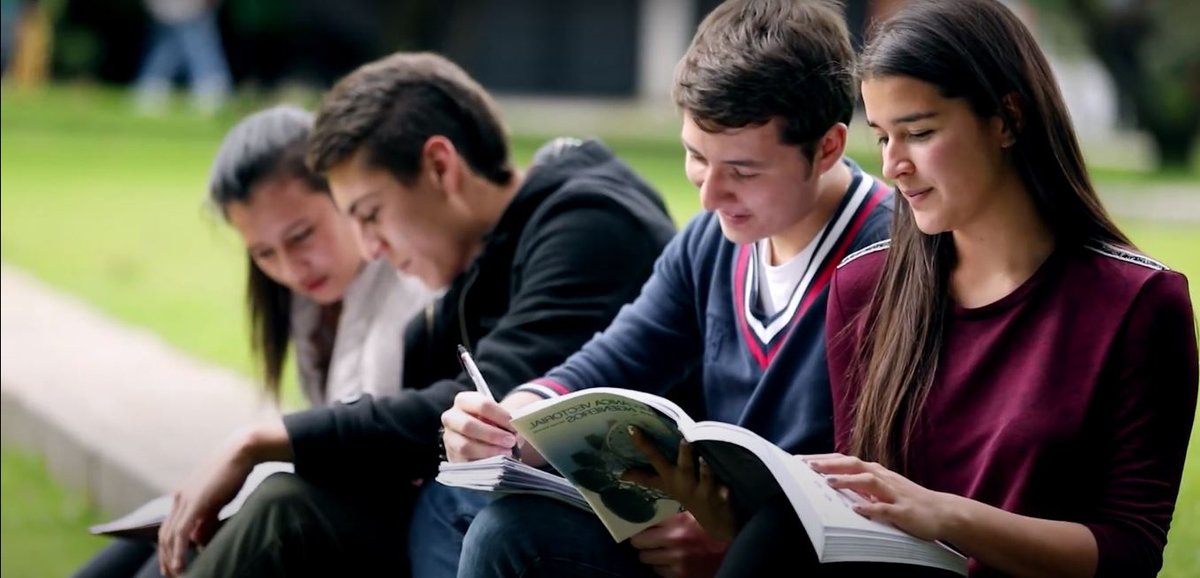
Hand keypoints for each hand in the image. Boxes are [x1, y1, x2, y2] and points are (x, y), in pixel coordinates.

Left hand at [157, 438, 254, 575]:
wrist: (241, 451)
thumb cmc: (234, 474)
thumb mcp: (218, 501)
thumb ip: (207, 520)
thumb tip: (198, 540)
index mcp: (183, 497)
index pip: (170, 528)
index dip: (169, 548)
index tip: (173, 565)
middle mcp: (179, 498)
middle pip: (164, 535)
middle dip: (165, 558)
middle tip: (171, 575)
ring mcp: (184, 499)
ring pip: (170, 536)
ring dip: (170, 558)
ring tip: (176, 574)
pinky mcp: (194, 501)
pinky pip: (181, 532)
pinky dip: (178, 550)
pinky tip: (180, 564)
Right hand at [441, 391, 544, 464]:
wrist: (484, 436)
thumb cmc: (495, 422)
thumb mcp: (500, 416)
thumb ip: (508, 419)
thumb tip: (521, 424)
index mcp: (464, 401)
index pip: (482, 404)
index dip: (499, 415)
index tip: (513, 423)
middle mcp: (451, 418)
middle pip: (468, 425)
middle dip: (492, 434)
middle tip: (511, 441)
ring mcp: (449, 439)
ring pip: (465, 446)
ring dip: (488, 451)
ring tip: (506, 453)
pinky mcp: (452, 457)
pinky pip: (466, 462)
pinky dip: (483, 463)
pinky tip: (497, 462)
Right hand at [621, 426, 736, 540]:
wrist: (714, 522)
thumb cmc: (687, 496)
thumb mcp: (665, 487)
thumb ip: (645, 478)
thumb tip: (621, 473)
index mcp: (670, 478)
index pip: (653, 460)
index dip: (642, 444)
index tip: (632, 428)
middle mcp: (684, 483)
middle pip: (682, 467)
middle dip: (683, 455)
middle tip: (684, 440)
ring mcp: (703, 491)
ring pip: (704, 478)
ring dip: (704, 470)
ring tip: (703, 458)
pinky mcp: (720, 498)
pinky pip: (722, 492)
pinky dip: (723, 490)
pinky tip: (725, 488)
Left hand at [628, 512, 727, 577]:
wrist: (734, 549)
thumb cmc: (714, 529)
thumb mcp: (694, 514)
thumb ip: (674, 515)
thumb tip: (651, 512)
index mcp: (678, 521)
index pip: (644, 523)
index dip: (640, 525)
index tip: (640, 526)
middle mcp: (674, 540)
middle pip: (639, 543)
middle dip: (642, 542)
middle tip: (646, 540)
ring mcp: (677, 560)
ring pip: (646, 559)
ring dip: (651, 555)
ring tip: (660, 551)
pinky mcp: (681, 574)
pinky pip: (659, 571)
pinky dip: (662, 567)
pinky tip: (671, 562)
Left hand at [804, 453, 956, 541]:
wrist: (941, 511)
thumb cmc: (905, 499)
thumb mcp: (880, 488)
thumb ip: (858, 484)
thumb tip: (829, 480)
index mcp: (875, 472)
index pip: (844, 460)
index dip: (823, 459)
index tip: (799, 460)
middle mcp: (883, 478)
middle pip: (854, 465)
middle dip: (830, 464)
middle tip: (807, 466)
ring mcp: (893, 493)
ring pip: (869, 482)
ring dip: (848, 481)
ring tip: (829, 482)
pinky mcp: (904, 511)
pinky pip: (886, 508)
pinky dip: (871, 508)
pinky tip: (857, 510)